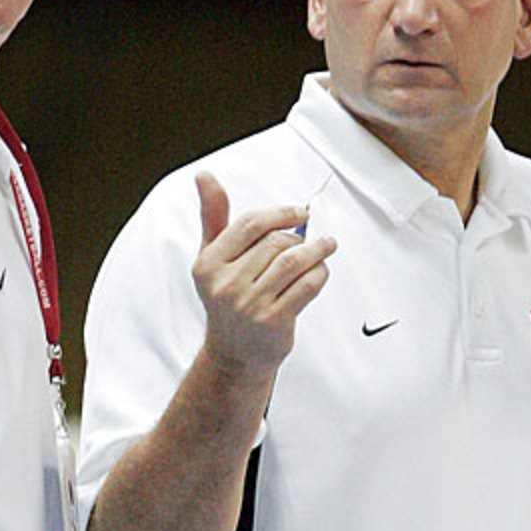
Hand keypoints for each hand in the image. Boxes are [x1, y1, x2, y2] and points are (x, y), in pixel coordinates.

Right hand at [191, 171, 335, 378]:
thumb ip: (212, 216)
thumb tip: (204, 176)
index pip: (250, 223)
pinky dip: (320, 274)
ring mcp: (249, 305)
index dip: (280, 213)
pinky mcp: (273, 322)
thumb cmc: (226, 298)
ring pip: (294, 262)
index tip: (300, 212)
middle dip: (298, 237)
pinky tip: (320, 271)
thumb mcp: (212, 257)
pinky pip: (306, 286)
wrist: (233, 354)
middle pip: (275, 242)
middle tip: (309, 240)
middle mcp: (225, 284)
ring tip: (326, 247)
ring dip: (316, 251)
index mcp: (209, 263)